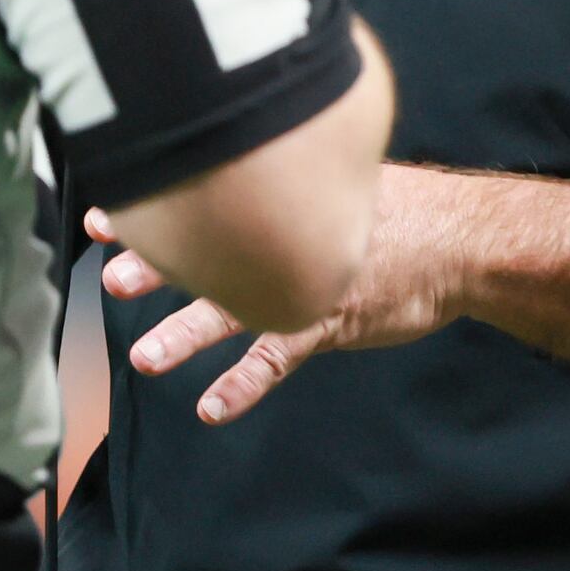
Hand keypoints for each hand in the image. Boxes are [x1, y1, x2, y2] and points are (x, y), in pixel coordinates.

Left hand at [87, 165, 469, 424]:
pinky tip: (212, 408)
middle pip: (211, 248)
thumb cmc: (401, 207)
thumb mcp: (339, 171)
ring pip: (234, 309)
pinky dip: (244, 384)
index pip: (209, 197)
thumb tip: (231, 162)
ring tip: (146, 358)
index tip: (106, 214)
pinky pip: (276, 358)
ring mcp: (306, 281)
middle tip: (115, 277)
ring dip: (187, 333)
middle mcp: (288, 236)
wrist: (463, 241)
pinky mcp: (328, 321)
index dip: (157, 206)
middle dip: (159, 266)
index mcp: (285, 195)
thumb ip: (287, 173)